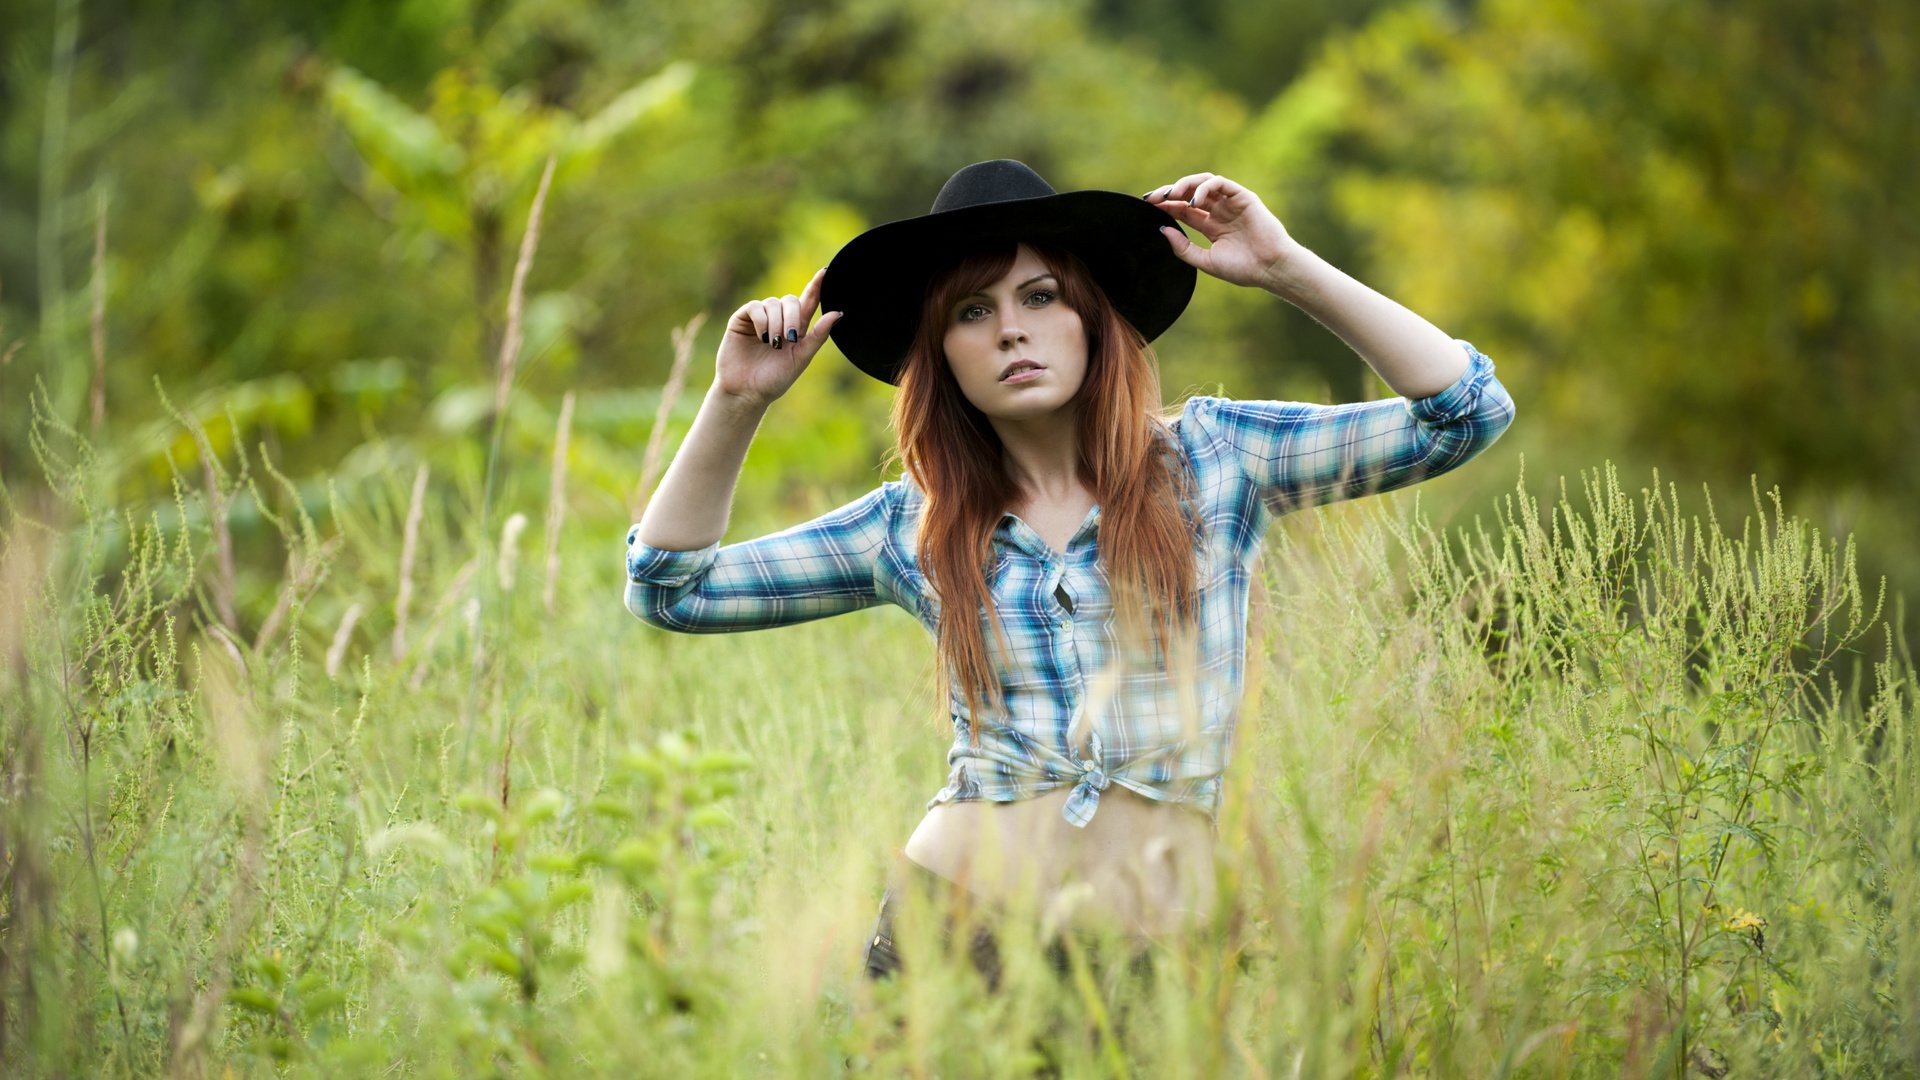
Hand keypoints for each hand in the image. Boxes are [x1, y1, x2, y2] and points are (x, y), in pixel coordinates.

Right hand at [713, 268, 843, 406]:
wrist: (747, 392)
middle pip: (791, 301)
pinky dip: (761, 320)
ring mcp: (759, 318)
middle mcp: (778, 319)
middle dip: (793, 317)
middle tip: (790, 339)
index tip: (826, 271)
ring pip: (773, 303)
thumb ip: (818, 336)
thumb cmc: (775, 380)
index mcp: (796, 329)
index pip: (808, 301)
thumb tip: (838, 313)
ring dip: (777, 322)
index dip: (817, 286)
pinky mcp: (741, 319)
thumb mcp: (802, 358)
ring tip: (772, 344)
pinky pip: (755, 307)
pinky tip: (762, 337)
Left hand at [1144, 173, 1302, 289]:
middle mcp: (1220, 211)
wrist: (1270, 268)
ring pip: (1203, 183)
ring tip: (1170, 195)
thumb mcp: (1205, 261)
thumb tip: (1162, 230)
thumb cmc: (1243, 269)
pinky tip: (1194, 201)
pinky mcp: (1243, 197)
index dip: (1165, 206)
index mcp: (1211, 226)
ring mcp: (1231, 203)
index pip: (1183, 210)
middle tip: (1152, 198)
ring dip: (1184, 185)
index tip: (1147, 207)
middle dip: (1169, 193)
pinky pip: (1220, 183)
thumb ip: (1183, 248)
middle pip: (1189, 194)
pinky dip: (1205, 187)